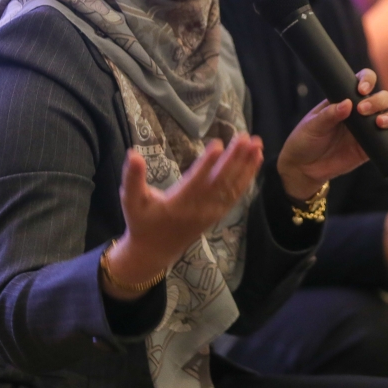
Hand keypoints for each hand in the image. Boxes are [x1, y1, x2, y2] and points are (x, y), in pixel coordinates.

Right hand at [104, 134, 262, 298]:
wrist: (155, 251)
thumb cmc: (142, 222)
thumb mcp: (130, 201)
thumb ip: (132, 179)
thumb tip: (132, 154)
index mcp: (178, 204)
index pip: (196, 181)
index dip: (207, 164)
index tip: (218, 144)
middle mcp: (199, 208)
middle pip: (220, 181)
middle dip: (234, 159)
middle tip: (245, 137)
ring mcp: (212, 211)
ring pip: (232, 186)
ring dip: (246, 165)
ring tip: (257, 144)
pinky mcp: (218, 213)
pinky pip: (236, 194)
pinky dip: (247, 176)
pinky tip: (256, 159)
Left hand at [277, 68, 387, 200]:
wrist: (303, 168)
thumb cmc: (304, 140)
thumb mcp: (312, 126)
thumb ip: (329, 115)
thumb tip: (346, 104)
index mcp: (345, 98)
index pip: (363, 82)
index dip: (367, 81)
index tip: (361, 90)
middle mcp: (360, 112)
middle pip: (382, 98)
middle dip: (378, 101)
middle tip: (364, 111)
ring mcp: (368, 130)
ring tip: (380, 124)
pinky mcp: (371, 149)